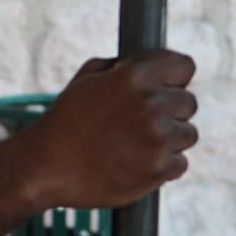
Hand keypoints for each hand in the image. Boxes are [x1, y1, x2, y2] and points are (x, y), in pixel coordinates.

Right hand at [0, 52, 198, 235]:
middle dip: (171, 111)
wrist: (47, 167)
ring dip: (170, 140)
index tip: (166, 88)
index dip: (175, 77)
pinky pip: (180, 164)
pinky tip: (138, 164)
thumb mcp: (88, 78)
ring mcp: (159, 138)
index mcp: (136, 76)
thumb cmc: (66, 120)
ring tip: (138, 146)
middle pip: (189, 103)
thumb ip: (125, 67)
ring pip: (188, 134)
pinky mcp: (159, 169)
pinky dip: (164, 166)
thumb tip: (154, 66)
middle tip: (143, 123)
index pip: (185, 66)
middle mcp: (152, 104)